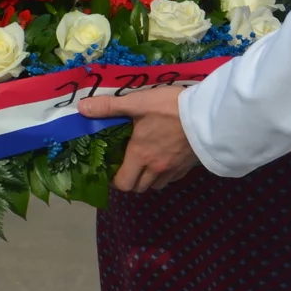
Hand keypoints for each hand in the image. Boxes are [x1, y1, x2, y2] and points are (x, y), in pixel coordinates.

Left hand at [78, 88, 198, 191]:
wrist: (208, 114)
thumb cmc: (170, 108)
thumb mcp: (138, 102)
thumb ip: (110, 107)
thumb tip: (81, 109)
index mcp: (140, 155)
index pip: (123, 183)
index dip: (115, 181)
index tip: (112, 170)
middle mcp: (156, 168)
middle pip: (139, 188)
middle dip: (131, 181)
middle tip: (127, 166)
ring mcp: (175, 169)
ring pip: (157, 184)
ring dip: (149, 179)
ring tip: (146, 163)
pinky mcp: (190, 165)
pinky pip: (174, 177)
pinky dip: (167, 173)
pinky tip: (167, 158)